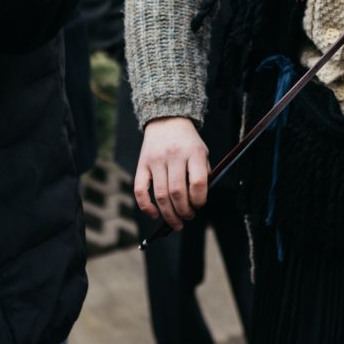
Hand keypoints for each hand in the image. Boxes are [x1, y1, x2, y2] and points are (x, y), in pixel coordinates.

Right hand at [133, 116, 209, 230]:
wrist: (167, 121)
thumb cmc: (188, 143)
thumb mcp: (202, 153)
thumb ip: (203, 174)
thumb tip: (197, 203)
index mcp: (193, 152)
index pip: (198, 182)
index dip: (199, 199)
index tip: (199, 205)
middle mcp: (174, 156)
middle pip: (177, 193)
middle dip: (184, 212)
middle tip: (188, 217)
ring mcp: (156, 160)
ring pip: (160, 195)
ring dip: (169, 214)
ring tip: (176, 222)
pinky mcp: (141, 164)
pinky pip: (140, 190)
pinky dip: (146, 207)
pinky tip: (155, 214)